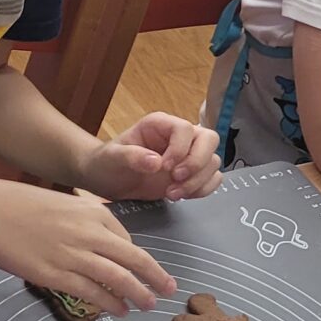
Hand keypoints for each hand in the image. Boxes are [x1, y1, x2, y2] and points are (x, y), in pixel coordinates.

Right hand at [0, 180, 174, 316]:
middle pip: (135, 259)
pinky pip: (92, 292)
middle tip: (170, 289)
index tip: (147, 271)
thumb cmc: (19, 205)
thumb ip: (86, 222)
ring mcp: (73, 255)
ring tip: (148, 305)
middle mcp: (90, 234)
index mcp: (94, 213)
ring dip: (139, 294)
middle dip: (156, 277)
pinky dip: (110, 303)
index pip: (127, 240)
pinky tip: (119, 310)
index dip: (139, 259)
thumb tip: (103, 244)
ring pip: (119, 279)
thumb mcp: (63, 204)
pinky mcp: (55, 275)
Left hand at [76, 114, 220, 201]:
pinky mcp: (192, 174)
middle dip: (197, 163)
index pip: (185, 129)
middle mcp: (179, 137)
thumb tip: (156, 162)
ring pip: (213, 162)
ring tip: (172, 194)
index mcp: (161, 125)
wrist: (108, 180)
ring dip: (197, 181)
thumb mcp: (112, 158)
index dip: (180, 148)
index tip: (165, 167)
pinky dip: (202, 190)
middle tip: (176, 179)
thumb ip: (132, 156)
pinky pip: (212, 179)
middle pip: (209, 140)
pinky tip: (181, 195)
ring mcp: (188, 155)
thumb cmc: (107, 163)